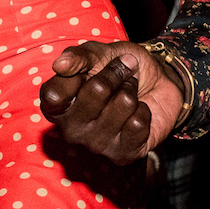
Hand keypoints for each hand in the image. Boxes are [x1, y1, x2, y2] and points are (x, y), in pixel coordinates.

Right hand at [39, 41, 183, 163]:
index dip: (76, 75)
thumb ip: (78, 56)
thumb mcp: (97, 53)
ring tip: (130, 94)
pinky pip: (139, 123)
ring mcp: (95, 145)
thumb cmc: (118, 66)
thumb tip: (59, 65)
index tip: (88, 68)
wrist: (155, 83)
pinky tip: (138, 113)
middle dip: (116, 75)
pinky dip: (145, 111)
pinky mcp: (122, 155)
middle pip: (96, 91)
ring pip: (124, 104)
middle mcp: (70, 130)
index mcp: (55, 106)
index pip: (54, 94)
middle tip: (120, 75)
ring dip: (132, 92)